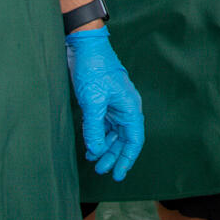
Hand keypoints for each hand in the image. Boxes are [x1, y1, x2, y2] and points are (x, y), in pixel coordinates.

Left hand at [67, 26, 144, 179]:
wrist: (85, 45)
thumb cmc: (94, 69)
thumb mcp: (93, 101)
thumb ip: (94, 128)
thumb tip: (96, 151)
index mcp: (129, 107)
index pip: (134, 139)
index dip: (128, 158)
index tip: (118, 174)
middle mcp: (124, 107)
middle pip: (124, 138)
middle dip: (114, 156)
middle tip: (102, 171)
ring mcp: (113, 104)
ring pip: (113, 132)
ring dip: (105, 147)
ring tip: (94, 161)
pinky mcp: (102, 100)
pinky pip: (104, 124)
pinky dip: (98, 136)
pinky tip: (90, 144)